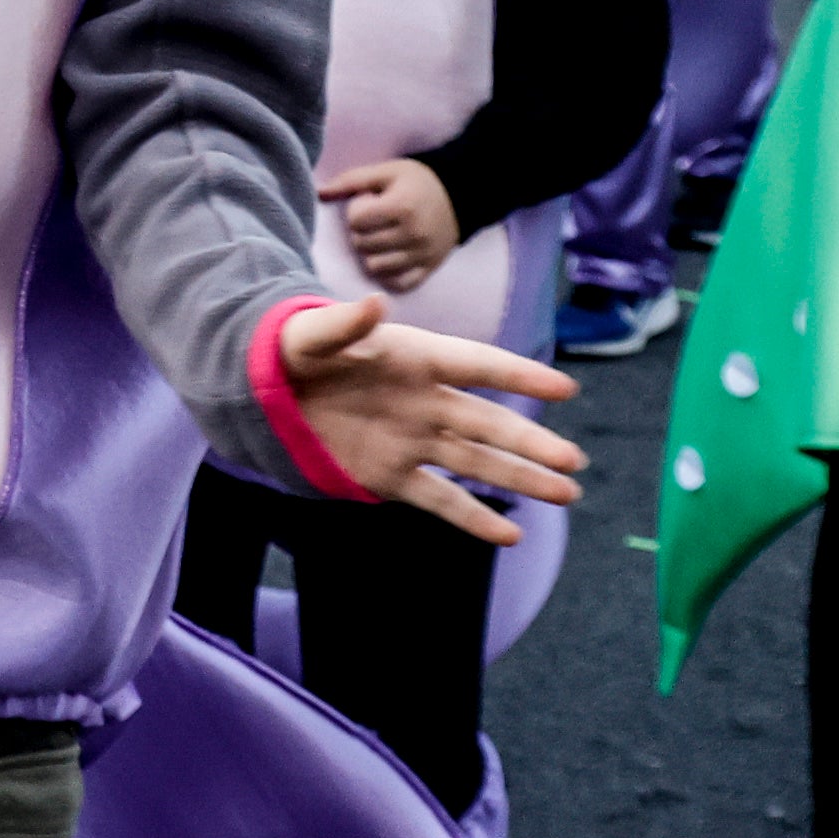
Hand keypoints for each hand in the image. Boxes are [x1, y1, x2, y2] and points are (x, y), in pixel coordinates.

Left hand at [268, 295, 586, 540]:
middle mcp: (426, 401)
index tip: (564, 390)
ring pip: (476, 463)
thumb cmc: (296, 350)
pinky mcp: (391, 476)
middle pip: (488, 422)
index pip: (476, 365)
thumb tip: (374, 302)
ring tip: (566, 493)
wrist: (266, 390)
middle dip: (529, 442)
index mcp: (415, 358)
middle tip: (573, 460)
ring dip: (520, 478)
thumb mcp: (310, 334)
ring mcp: (413, 441)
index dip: (518, 376)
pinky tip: (511, 535)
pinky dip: (472, 518)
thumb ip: (342, 324)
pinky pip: (439, 499)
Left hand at [319, 156, 460, 290]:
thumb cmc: (417, 182)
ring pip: (375, 267)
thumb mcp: (386, 172)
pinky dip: (388, 273)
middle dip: (361, 232)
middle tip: (375, 221)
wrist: (460, 196)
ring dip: (371, 253)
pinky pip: (397, 283)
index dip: (357, 211)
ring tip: (381, 238)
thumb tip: (319, 193)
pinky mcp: (428, 269)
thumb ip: (351, 181)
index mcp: (401, 207)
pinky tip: (390, 256)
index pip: (355, 221)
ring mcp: (421, 255)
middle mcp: (413, 234)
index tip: (370, 203)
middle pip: (362, 245)